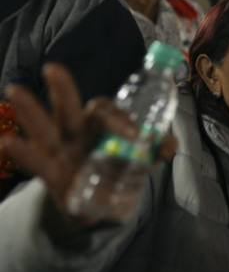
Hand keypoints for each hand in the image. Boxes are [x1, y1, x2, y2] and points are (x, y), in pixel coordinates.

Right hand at [0, 63, 176, 216]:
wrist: (97, 203)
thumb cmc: (114, 168)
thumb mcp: (138, 160)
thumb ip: (155, 151)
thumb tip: (169, 145)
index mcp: (98, 125)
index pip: (104, 111)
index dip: (119, 119)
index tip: (135, 135)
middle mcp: (75, 132)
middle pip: (69, 106)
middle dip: (62, 87)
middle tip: (53, 69)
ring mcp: (59, 151)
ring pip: (43, 127)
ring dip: (29, 110)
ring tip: (15, 90)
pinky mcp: (50, 174)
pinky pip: (35, 161)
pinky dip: (21, 152)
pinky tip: (5, 142)